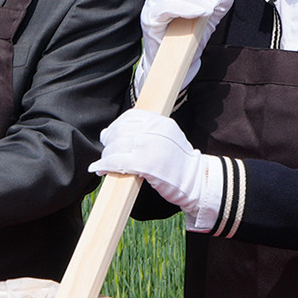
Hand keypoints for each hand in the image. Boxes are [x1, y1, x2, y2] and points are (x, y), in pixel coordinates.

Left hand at [91, 109, 217, 221]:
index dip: (115, 126)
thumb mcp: (167, 138)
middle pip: (120, 131)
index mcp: (160, 121)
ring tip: (102, 165)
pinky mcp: (146, 164)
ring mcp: (150, 146)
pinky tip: (100, 169)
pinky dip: (104, 166)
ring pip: (116, 147)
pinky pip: (117, 162)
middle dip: (108, 142)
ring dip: (105, 157)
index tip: (109, 136)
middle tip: (105, 152)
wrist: (197, 181)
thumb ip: (144, 133)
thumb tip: (108, 132)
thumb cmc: (179, 163)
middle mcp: (154, 130)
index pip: (130, 117)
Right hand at [134, 0, 238, 88]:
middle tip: (215, 1)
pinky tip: (198, 12)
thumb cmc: (190, 41)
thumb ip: (221, 2)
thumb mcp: (210, 18)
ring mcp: (152, 7)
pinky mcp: (150, 20)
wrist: (178, 66)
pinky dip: (185, 7)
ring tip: (208, 9)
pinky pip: (166, 6)